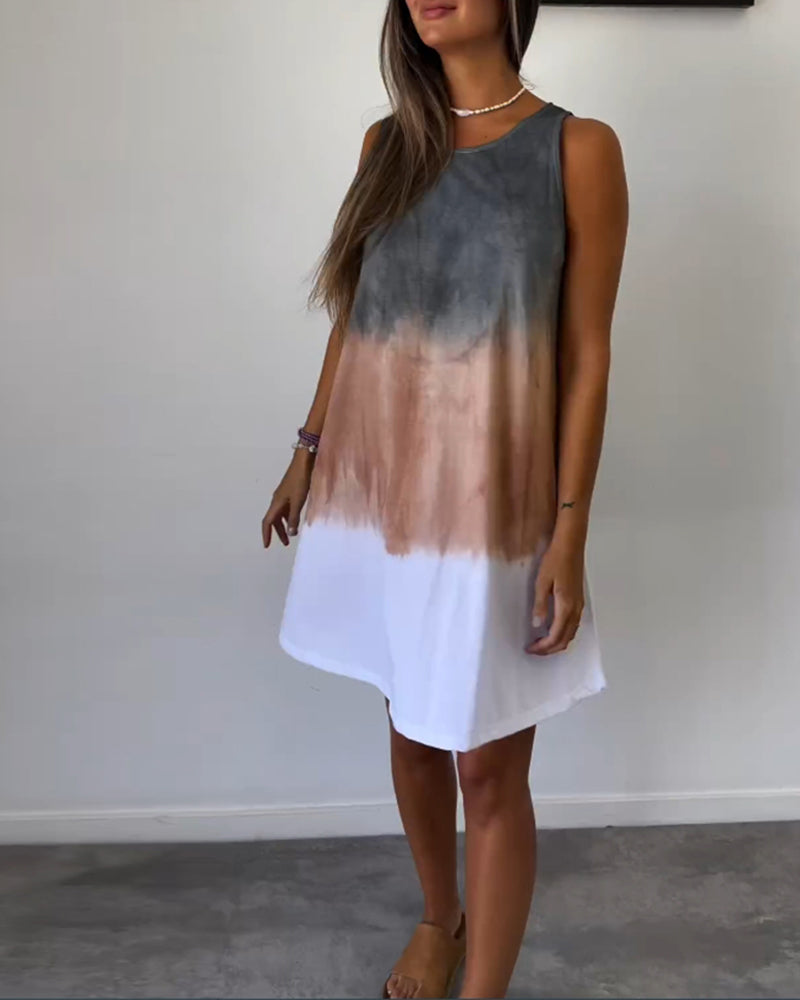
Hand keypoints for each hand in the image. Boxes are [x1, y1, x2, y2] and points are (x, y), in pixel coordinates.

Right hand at [262, 448, 314, 547]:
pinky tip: (296, 518)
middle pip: (274, 519)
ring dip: (284, 525)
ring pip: (281, 514)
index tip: (267, 545)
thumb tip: (290, 534)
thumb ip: (293, 518)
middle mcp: (277, 499)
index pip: (267, 522)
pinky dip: (289, 516)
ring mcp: (283, 495)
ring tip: (292, 534)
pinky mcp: (290, 491)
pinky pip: (286, 508)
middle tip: (286, 543)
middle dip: (278, 532)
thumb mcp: (298, 502)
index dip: (266, 534)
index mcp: (276, 503)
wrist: (304, 462)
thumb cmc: (300, 480)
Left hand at [526, 539, 584, 654]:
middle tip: (534, 650)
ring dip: (558, 642)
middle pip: (566, 639)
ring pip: (572, 633)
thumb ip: (540, 605)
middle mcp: (576, 609)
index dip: (543, 647)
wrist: (570, 546)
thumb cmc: (555, 560)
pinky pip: (574, 624)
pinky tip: (553, 630)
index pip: (555, 636)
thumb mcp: (541, 582)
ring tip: (542, 643)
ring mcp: (579, 605)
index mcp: (566, 606)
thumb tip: (537, 625)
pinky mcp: (579, 600)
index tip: (530, 648)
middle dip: (550, 649)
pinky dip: (564, 633)